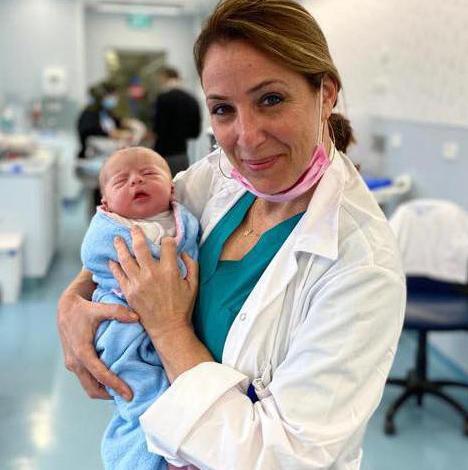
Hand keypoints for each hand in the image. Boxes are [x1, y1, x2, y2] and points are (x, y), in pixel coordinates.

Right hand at [57, 278, 138, 400]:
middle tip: (129, 396)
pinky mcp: (73, 363)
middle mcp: (75, 362)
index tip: (129, 394)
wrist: (65, 309)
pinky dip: (98, 383)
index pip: (100, 375)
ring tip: (123, 390)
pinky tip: (112, 380)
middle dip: (110, 395)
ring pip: (88, 386)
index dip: (115, 386)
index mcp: (82, 352)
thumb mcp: (100, 308)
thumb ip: (118, 311)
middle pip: (92, 389)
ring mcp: (72, 364)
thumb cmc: (84, 309)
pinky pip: (86, 379)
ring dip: (104, 391)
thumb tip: (136, 317)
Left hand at [110, 227, 198, 344]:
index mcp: (169, 270)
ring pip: (125, 258)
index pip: (167, 245)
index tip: (167, 241)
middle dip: (136, 234)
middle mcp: (151, 274)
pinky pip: (118, 275)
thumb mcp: (194, 285)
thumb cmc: (183, 307)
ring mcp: (138, 283)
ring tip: (117, 239)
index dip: (168, 240)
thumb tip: (183, 252)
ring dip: (120, 246)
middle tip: (133, 228)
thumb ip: (191, 265)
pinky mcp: (129, 292)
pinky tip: (111, 260)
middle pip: (140, 246)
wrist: (168, 329)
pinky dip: (114, 266)